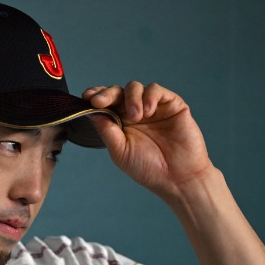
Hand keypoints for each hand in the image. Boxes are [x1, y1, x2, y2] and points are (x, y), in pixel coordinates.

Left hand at [83, 82, 216, 201]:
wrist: (177, 177)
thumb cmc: (148, 168)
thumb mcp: (120, 151)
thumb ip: (106, 130)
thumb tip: (90, 112)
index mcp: (120, 123)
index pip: (105, 104)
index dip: (96, 97)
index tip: (87, 98)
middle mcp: (135, 112)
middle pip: (117, 92)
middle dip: (106, 93)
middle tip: (99, 101)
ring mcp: (153, 107)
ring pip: (135, 87)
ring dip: (130, 98)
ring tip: (135, 116)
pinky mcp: (171, 104)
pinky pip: (156, 90)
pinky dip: (149, 96)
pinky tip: (148, 112)